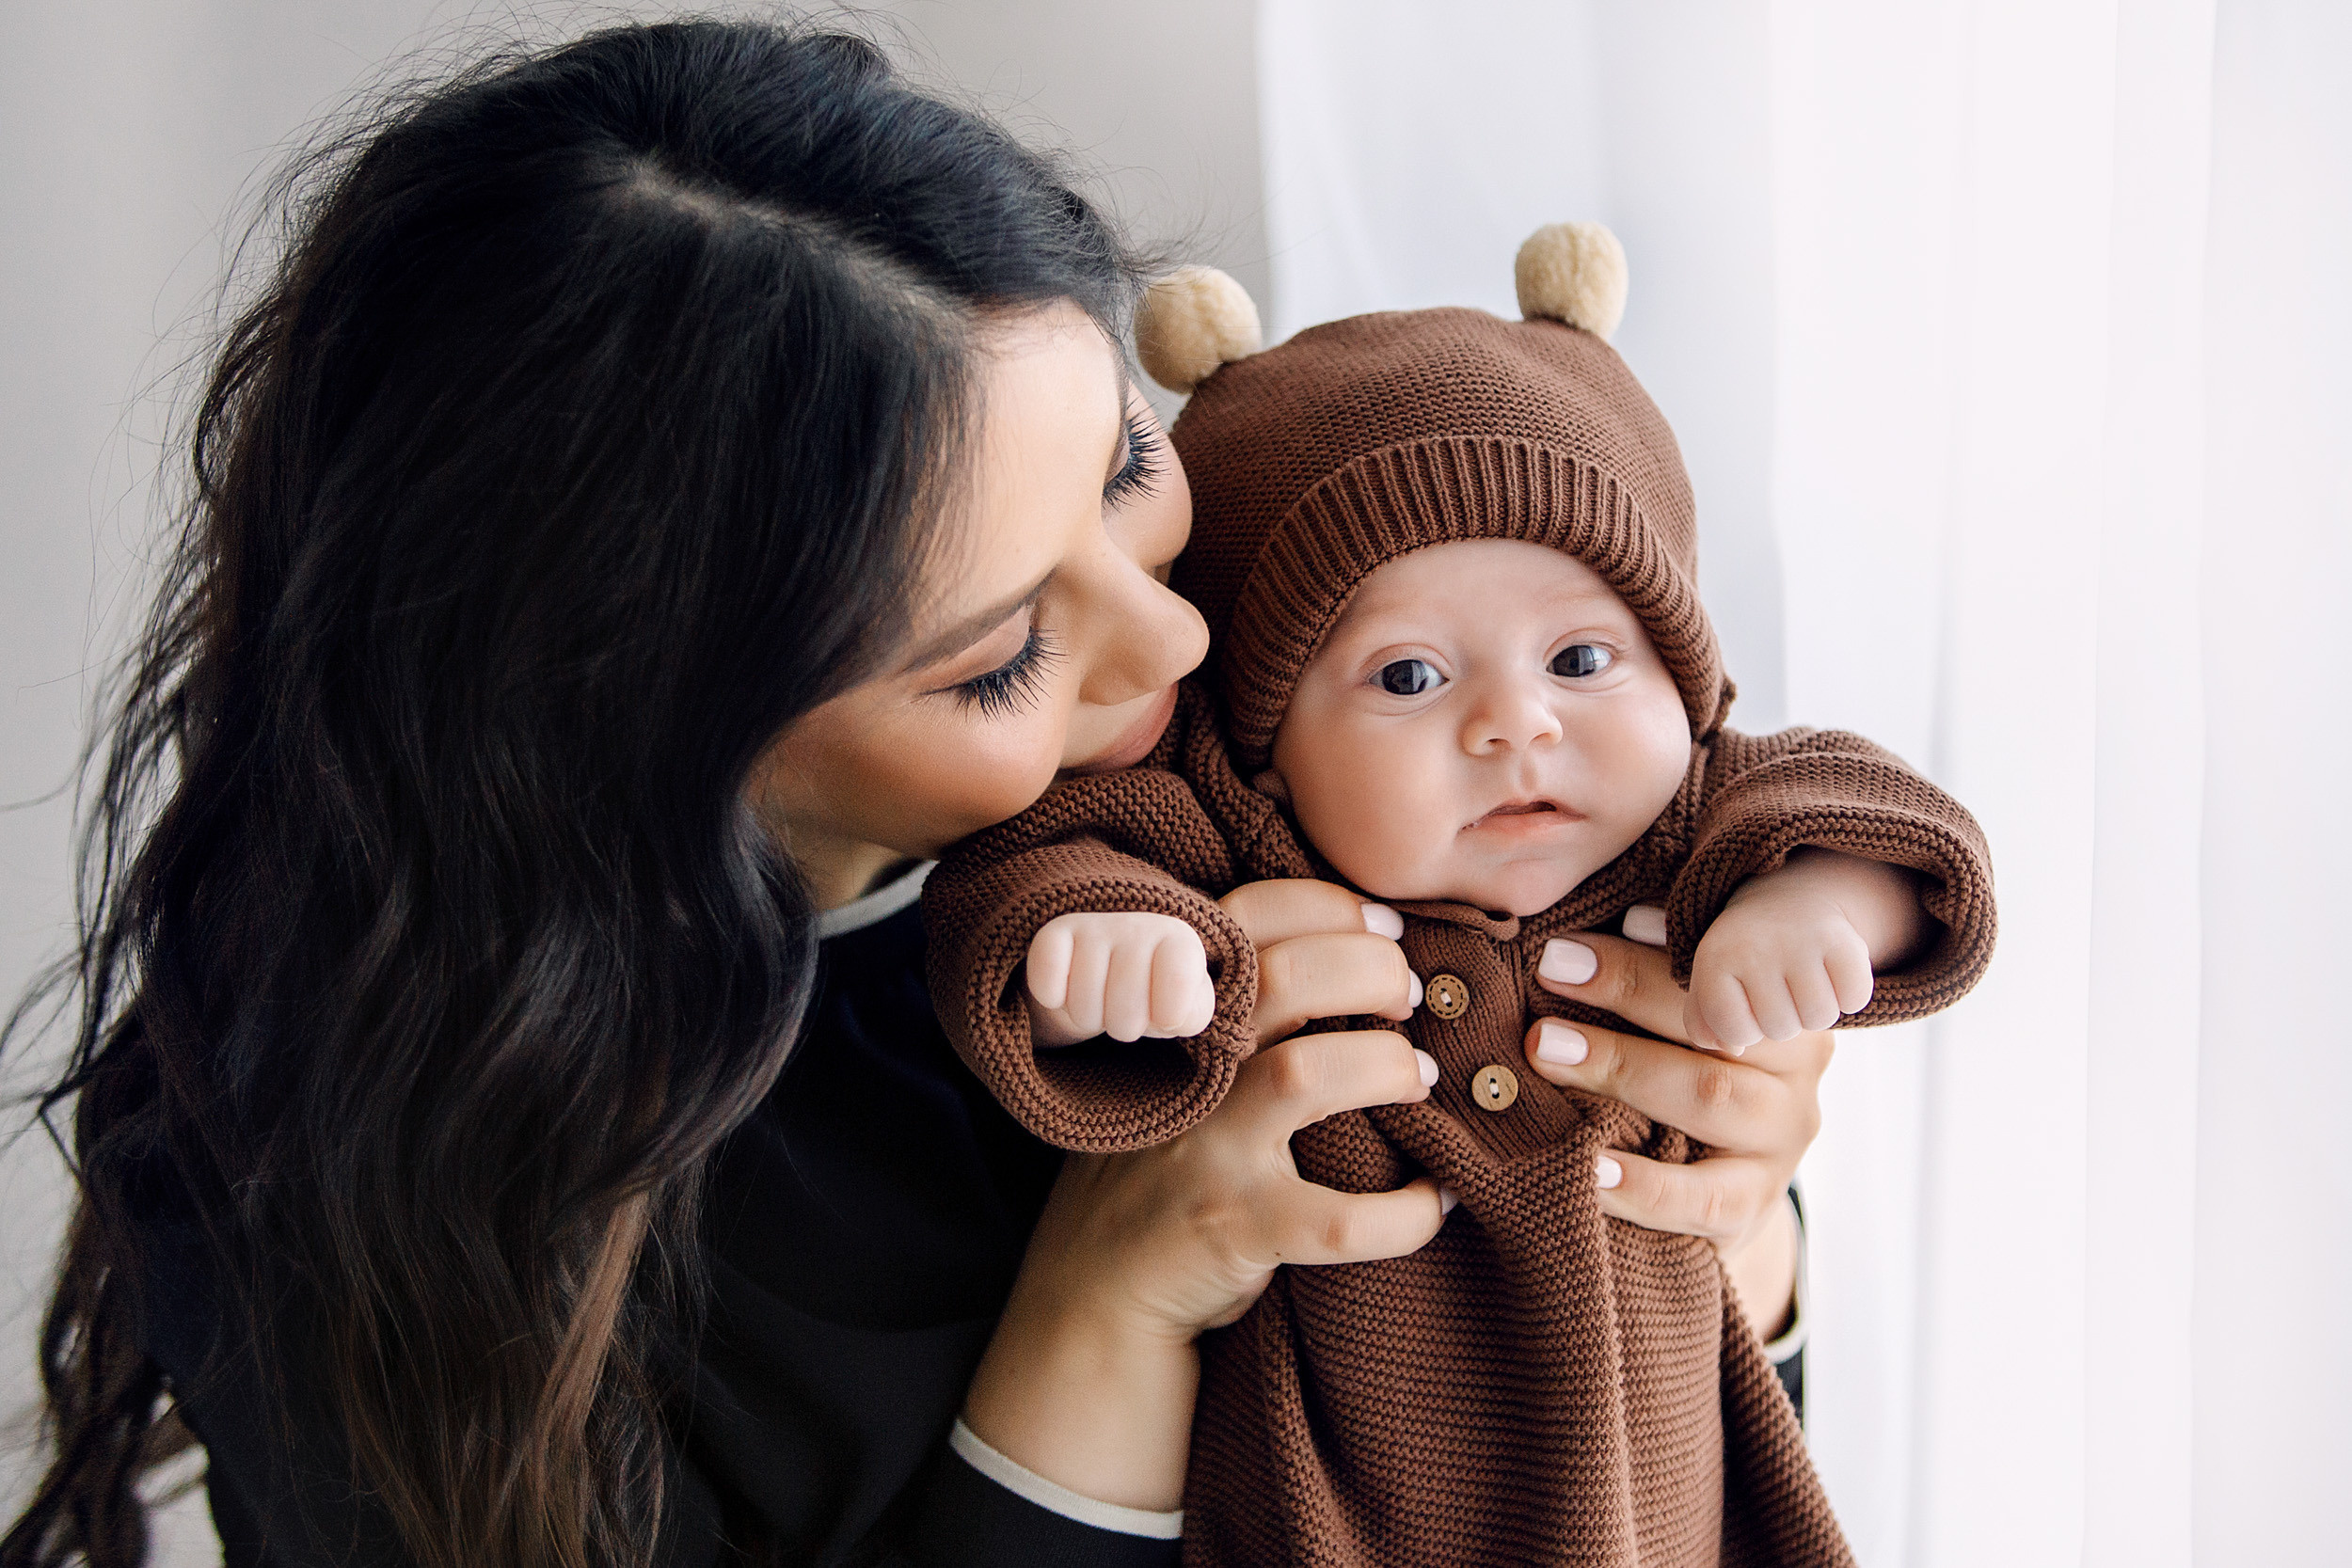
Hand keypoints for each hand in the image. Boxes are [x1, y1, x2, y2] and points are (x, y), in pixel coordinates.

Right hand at [965, 879, 1438, 1510]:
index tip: (1385, 927)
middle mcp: (1185, 1072)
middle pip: (1283, 977)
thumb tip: (1358, 960)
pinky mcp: (1236, 1228)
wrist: (1094, 1293)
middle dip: (1370, 970)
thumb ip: (1233, 1019)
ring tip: (1419, 1079)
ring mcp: (1205, 1150)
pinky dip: (1406, 1211)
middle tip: (1410, 998)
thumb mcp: (1173, 1075)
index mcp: (1176, 1019)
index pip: (1244, 918)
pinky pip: (1339, 1218)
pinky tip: (1437, 1198)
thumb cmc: (1159, 1168)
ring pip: (1304, 1074)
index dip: (1328, 907)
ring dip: (1385, 1065)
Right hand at [1025, 910, 1218, 1045]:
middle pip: (1126, 1012)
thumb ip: (1193, 1015)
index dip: (1169, 1015)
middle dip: (1124, 1027)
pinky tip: (1065, 993)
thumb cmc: (1157, 991)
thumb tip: (1170, 1015)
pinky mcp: (1054, 933)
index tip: (1166, 1014)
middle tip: (1126, 1013)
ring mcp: (1094, 927)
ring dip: (1088, 1018)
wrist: (1112, 965)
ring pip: (1084, 1003)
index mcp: (1180, 941)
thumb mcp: (1186, 1008)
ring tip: (1099, 1002)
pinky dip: (1052, 1000)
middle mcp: (1139, 925)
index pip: (1178, 981)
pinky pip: (1046, 979)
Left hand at [1524, 913, 1826, 1339]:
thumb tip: (1610, 914)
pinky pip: (1700, 1198)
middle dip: (1626, 992)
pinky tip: (1591, 1168)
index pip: (1724, 969)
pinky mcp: (1753, 1207)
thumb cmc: (1680, 1065)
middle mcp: (1794, 1073)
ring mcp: (1779, 1144)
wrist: (1719, 1177)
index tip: (1577, 938)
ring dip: (1621, 1069)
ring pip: (1709, 1098)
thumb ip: (1660, 967)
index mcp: (1779, 1009)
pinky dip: (1643, 1186)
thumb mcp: (1681, 1014)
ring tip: (1549, 1050)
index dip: (1647, 952)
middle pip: (1714, 1026)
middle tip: (1548, 973)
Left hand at [1689, 848, 1926, 1052]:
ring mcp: (1798, 939)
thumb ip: (1706, 1024)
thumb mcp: (1712, 983)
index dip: (1747, 1031)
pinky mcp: (1840, 936)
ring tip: (1805, 986)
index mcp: (1716, 958)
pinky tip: (1834, 977)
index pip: (1734, 1031)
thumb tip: (1734, 1049)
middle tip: (1781, 992)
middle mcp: (1755, 944)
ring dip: (1817, 1013)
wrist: (1785, 904)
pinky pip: (1854, 998)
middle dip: (1784, 1021)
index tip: (1747, 1007)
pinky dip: (1851, 997)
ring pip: (1819, 1018)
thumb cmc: (1743, 958)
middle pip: (1780, 1028)